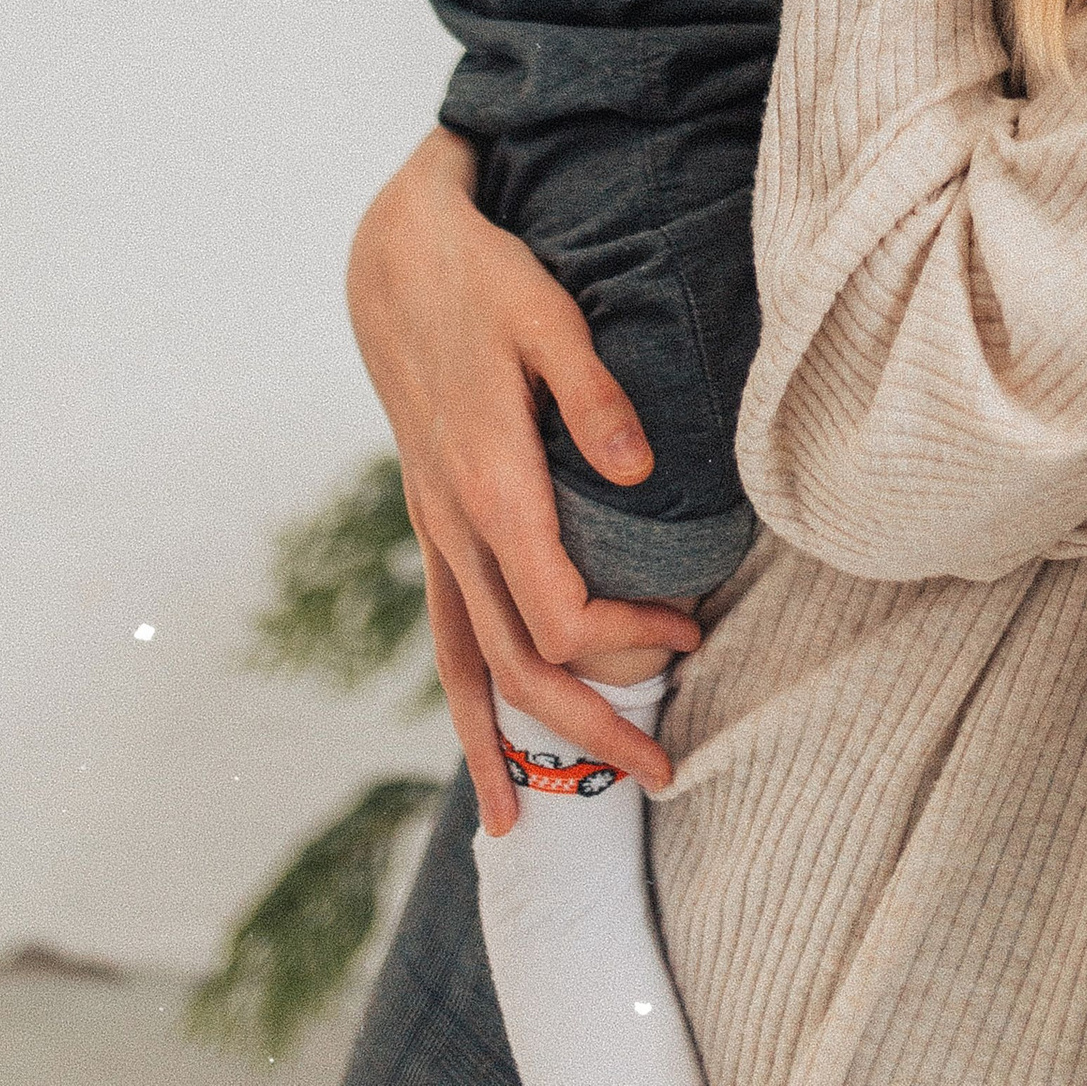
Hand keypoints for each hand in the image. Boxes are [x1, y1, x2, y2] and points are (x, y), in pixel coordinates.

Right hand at [346, 131, 701, 832]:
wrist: (394, 260)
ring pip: (466, 667)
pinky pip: (445, 634)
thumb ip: (593, 393)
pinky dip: (464, 700)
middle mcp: (455, 526)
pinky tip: (481, 745)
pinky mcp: (432, 522)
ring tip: (529, 826)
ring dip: (508, 745)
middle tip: (665, 771)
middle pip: (519, 666)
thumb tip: (640, 472)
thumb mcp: (546, 315)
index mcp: (491, 485)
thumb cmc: (484, 280)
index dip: (626, 642)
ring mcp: (435, 531)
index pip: (559, 613)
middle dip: (588, 730)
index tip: (691, 634)